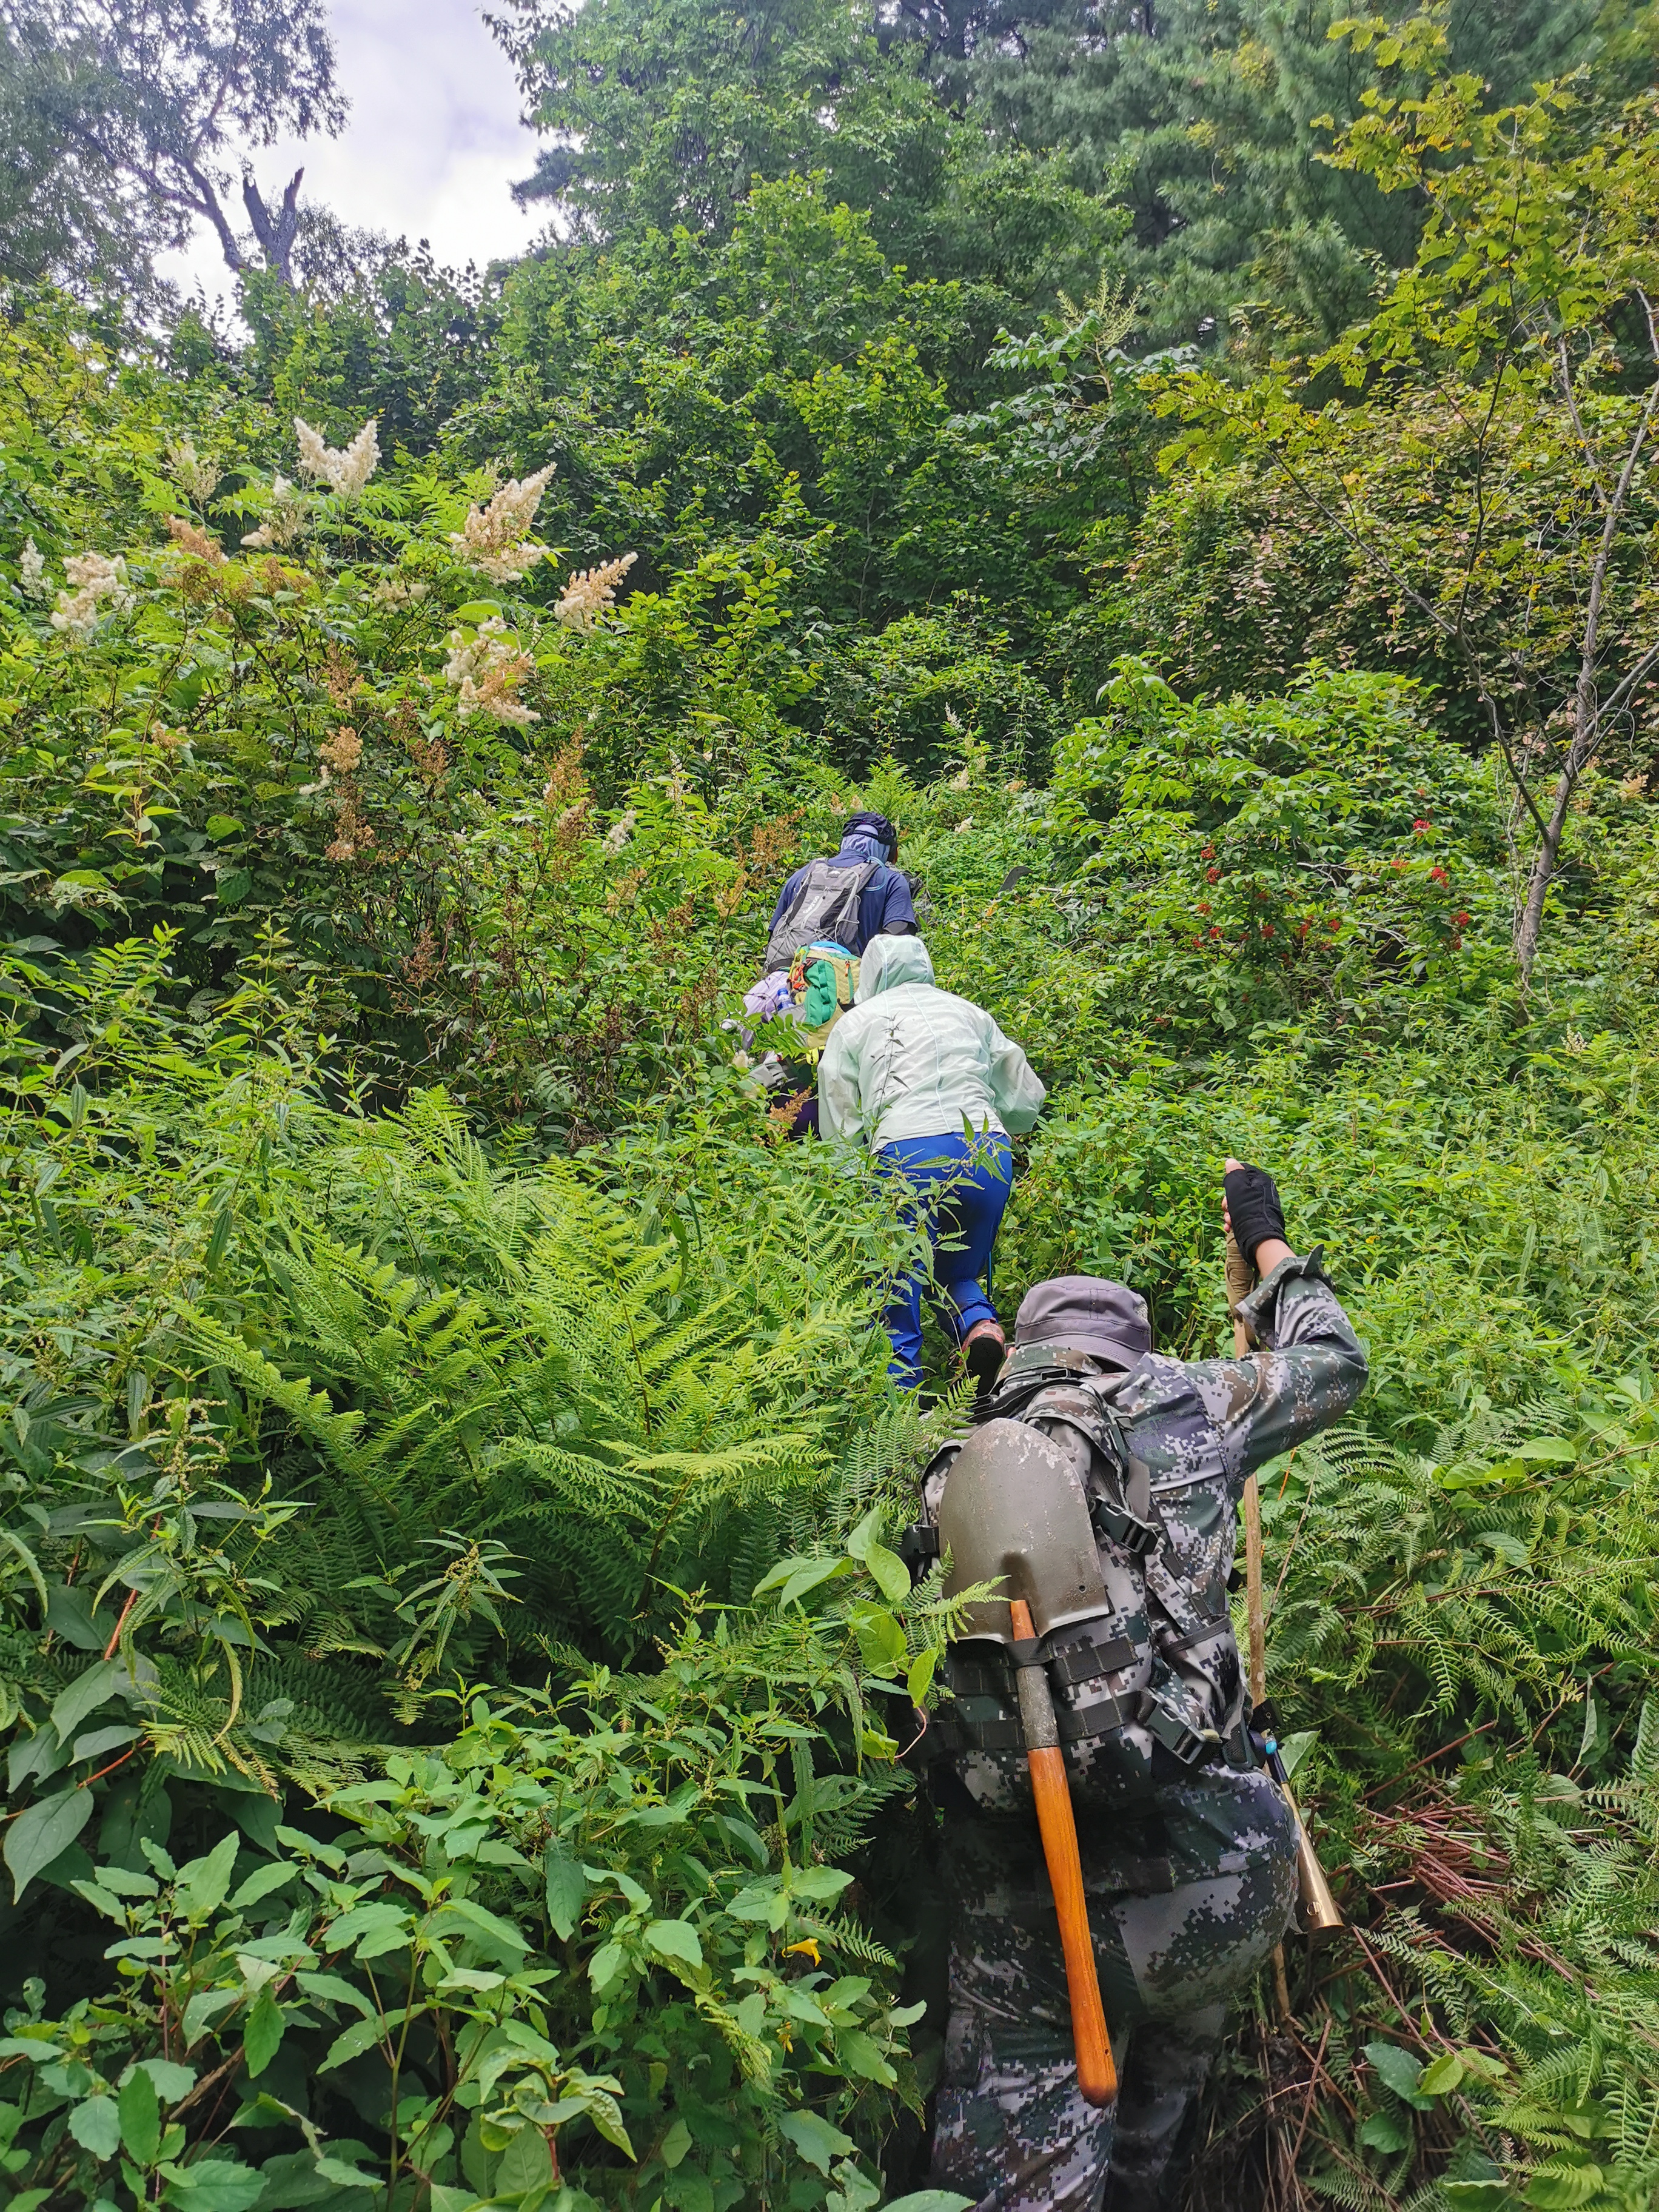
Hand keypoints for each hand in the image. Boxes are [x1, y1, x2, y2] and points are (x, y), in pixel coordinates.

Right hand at [1223, 1158, 1294, 1277]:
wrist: (1259, 1238)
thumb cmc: (1248, 1210)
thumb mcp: (1237, 1187)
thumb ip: (1233, 1173)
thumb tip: (1230, 1161)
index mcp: (1262, 1181)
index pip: (1242, 1173)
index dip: (1231, 1180)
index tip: (1226, 1189)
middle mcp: (1263, 1193)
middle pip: (1238, 1190)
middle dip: (1228, 1200)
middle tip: (1226, 1208)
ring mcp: (1260, 1208)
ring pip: (1237, 1205)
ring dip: (1229, 1213)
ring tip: (1229, 1221)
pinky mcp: (1256, 1221)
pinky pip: (1241, 1217)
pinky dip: (1233, 1222)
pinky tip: (1230, 1227)